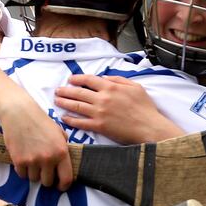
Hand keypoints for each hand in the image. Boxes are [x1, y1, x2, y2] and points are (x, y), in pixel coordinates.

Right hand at [0, 100, 72, 190]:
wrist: (19, 113)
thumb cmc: (40, 121)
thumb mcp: (59, 132)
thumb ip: (63, 148)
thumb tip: (65, 162)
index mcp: (61, 152)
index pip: (66, 179)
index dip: (63, 186)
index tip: (59, 186)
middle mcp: (48, 159)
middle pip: (47, 182)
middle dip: (46, 178)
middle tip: (43, 170)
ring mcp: (33, 161)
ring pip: (34, 179)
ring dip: (33, 173)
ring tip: (32, 162)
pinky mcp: (19, 161)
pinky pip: (22, 175)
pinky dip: (23, 170)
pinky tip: (23, 159)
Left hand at [55, 74, 181, 143]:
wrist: (149, 127)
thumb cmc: (145, 108)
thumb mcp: (135, 87)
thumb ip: (119, 80)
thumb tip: (105, 78)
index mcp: (111, 87)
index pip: (89, 80)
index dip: (77, 78)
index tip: (70, 80)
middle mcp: (102, 98)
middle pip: (78, 92)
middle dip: (66, 91)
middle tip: (57, 91)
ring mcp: (99, 113)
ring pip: (76, 106)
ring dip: (64, 103)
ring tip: (56, 101)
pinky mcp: (99, 126)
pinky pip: (81, 123)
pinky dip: (71, 120)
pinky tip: (64, 118)